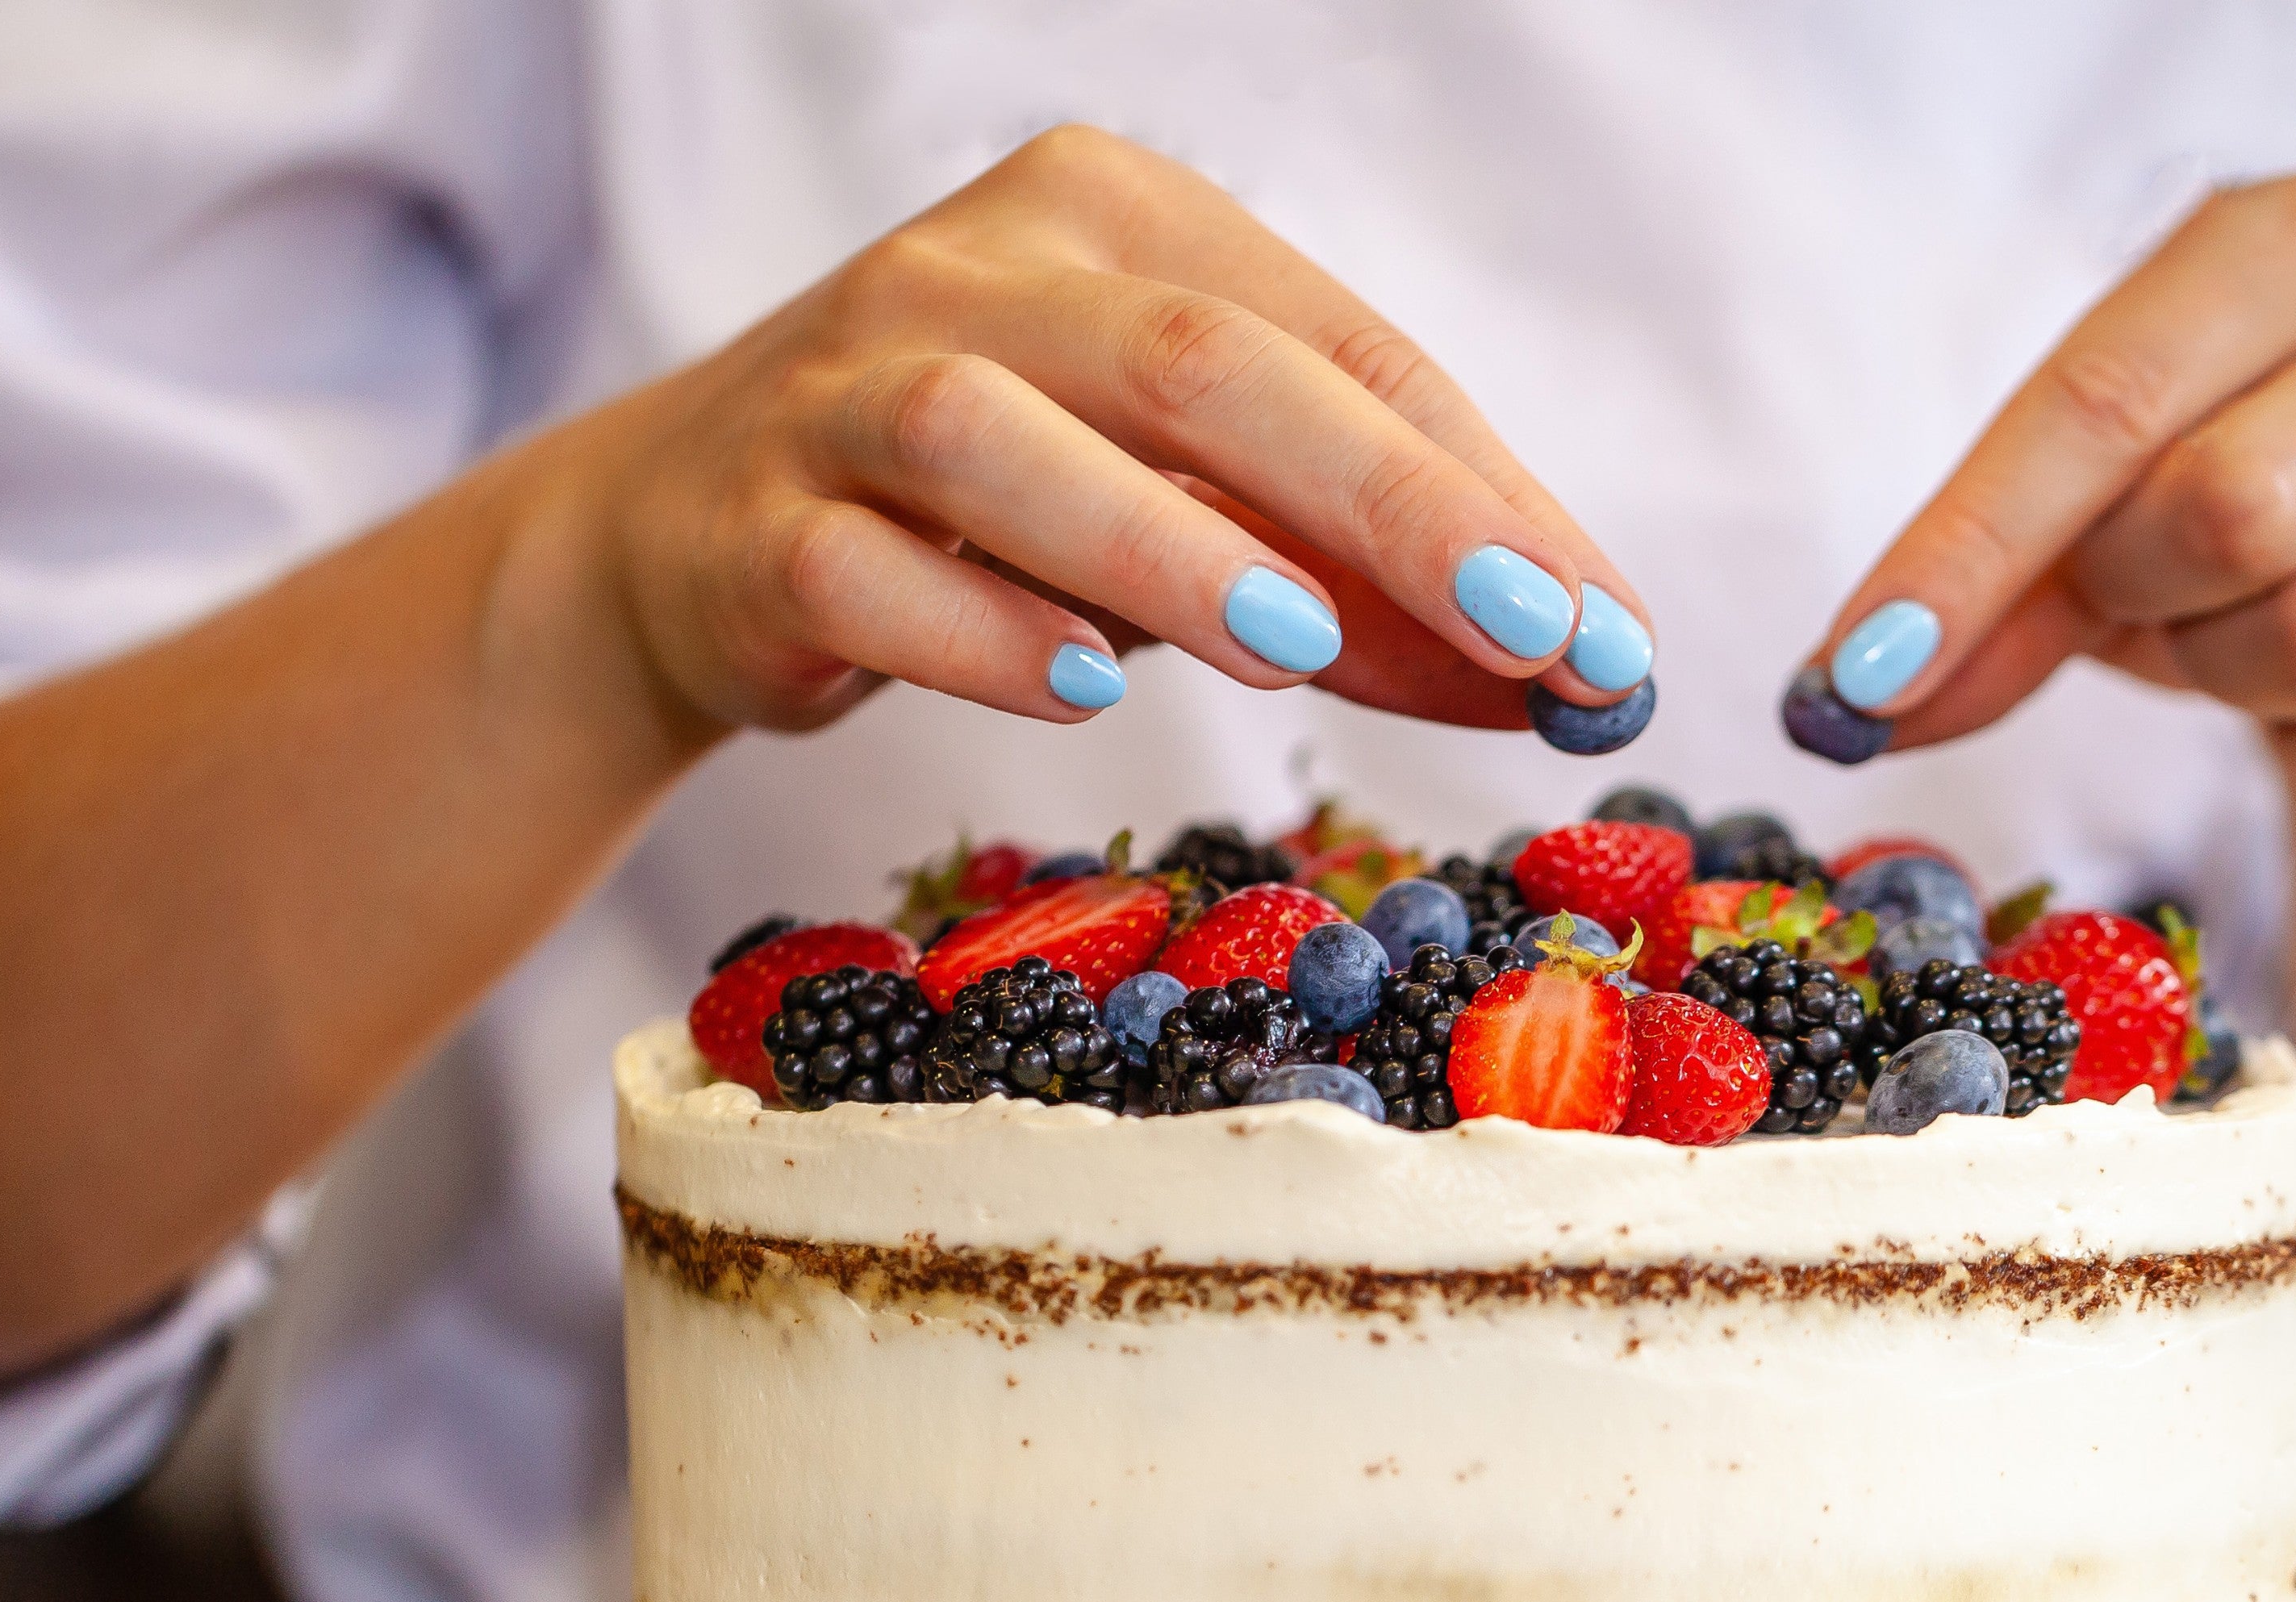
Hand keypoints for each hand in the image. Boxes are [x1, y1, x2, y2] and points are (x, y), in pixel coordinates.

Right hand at [564, 124, 1653, 742]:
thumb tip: (1565, 674)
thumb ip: (1347, 575)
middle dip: (1385, 505)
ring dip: (1161, 546)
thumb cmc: (989, 515)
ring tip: (1296, 641)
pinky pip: (861, 570)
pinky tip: (1076, 689)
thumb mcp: (1178, 510)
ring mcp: (847, 391)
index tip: (1603, 633)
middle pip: (1201, 364)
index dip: (1481, 491)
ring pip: (1002, 441)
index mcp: (1113, 219)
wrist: (693, 535)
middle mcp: (977, 273)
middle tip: (1525, 632)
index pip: (1336, 343)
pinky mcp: (754, 525)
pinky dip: (973, 628)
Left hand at [1794, 175, 2295, 1414]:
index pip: (2101, 403)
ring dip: (2237, 679)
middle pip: (2227, 514)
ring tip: (2249, 637)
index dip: (1961, 557)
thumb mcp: (2089, 514)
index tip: (1853, 683)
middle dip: (2140, 599)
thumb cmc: (2230, 524)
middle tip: (2147, 603)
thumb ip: (1976, 589)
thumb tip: (1849, 703)